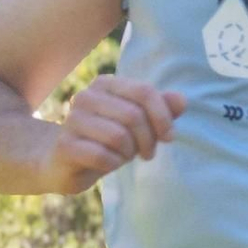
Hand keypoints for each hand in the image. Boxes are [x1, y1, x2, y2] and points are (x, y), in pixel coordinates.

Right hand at [47, 76, 183, 193]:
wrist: (65, 163)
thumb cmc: (108, 141)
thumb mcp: (139, 124)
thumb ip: (161, 109)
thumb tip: (182, 100)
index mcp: (105, 84)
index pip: (145, 92)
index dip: (163, 117)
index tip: (169, 137)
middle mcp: (86, 97)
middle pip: (134, 115)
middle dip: (148, 140)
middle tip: (146, 152)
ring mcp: (72, 120)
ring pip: (119, 136)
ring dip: (129, 153)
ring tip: (124, 155)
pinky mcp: (65, 145)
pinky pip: (103, 156)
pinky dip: (114, 164)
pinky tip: (109, 163)